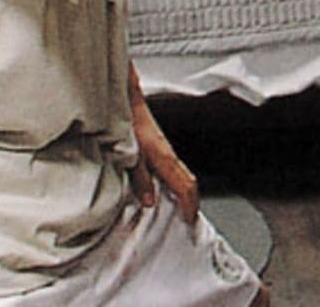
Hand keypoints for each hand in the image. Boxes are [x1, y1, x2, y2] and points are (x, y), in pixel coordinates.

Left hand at [128, 78, 198, 223]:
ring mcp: (165, 148)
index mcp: (165, 158)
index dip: (191, 205)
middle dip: (193, 200)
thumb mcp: (130, 155)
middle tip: (191, 218)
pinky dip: (175, 181)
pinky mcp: (158, 144)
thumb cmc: (128, 122)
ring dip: (184, 191)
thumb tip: (150, 201)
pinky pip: (173, 167)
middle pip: (189, 180)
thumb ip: (141, 179)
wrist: (126, 99)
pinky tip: (164, 186)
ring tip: (181, 207)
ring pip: (182, 173)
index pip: (186, 186)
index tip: (191, 220)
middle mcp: (169, 154)